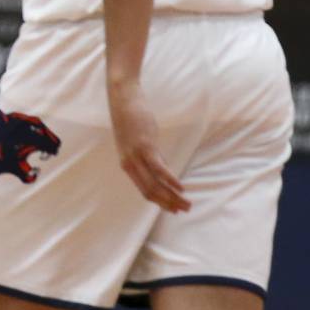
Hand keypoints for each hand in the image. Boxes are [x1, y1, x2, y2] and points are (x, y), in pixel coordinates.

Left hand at [109, 80, 189, 213]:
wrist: (122, 99)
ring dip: (172, 196)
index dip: (160, 202)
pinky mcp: (145, 146)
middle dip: (168, 204)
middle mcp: (129, 163)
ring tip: (186, 203)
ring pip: (154, 184)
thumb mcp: (141, 142)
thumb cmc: (132, 118)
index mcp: (127, 164)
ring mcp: (136, 156)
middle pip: (149, 192)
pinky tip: (181, 188)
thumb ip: (153, 158)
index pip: (144, 191)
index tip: (173, 209)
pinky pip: (158, 168)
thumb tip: (165, 172)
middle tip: (184, 210)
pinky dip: (170, 180)